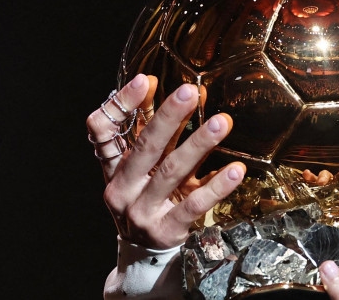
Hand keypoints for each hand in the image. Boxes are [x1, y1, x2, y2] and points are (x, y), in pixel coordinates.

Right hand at [87, 74, 245, 248]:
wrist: (145, 258)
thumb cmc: (150, 201)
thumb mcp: (146, 171)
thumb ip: (161, 135)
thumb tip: (189, 92)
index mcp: (113, 168)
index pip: (103, 130)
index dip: (122, 104)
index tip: (146, 80)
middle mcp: (123, 188)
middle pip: (144, 147)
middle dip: (168, 117)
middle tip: (190, 91)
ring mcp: (143, 211)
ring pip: (171, 172)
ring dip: (198, 144)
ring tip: (221, 122)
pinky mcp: (166, 230)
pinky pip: (194, 205)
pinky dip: (216, 186)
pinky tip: (235, 171)